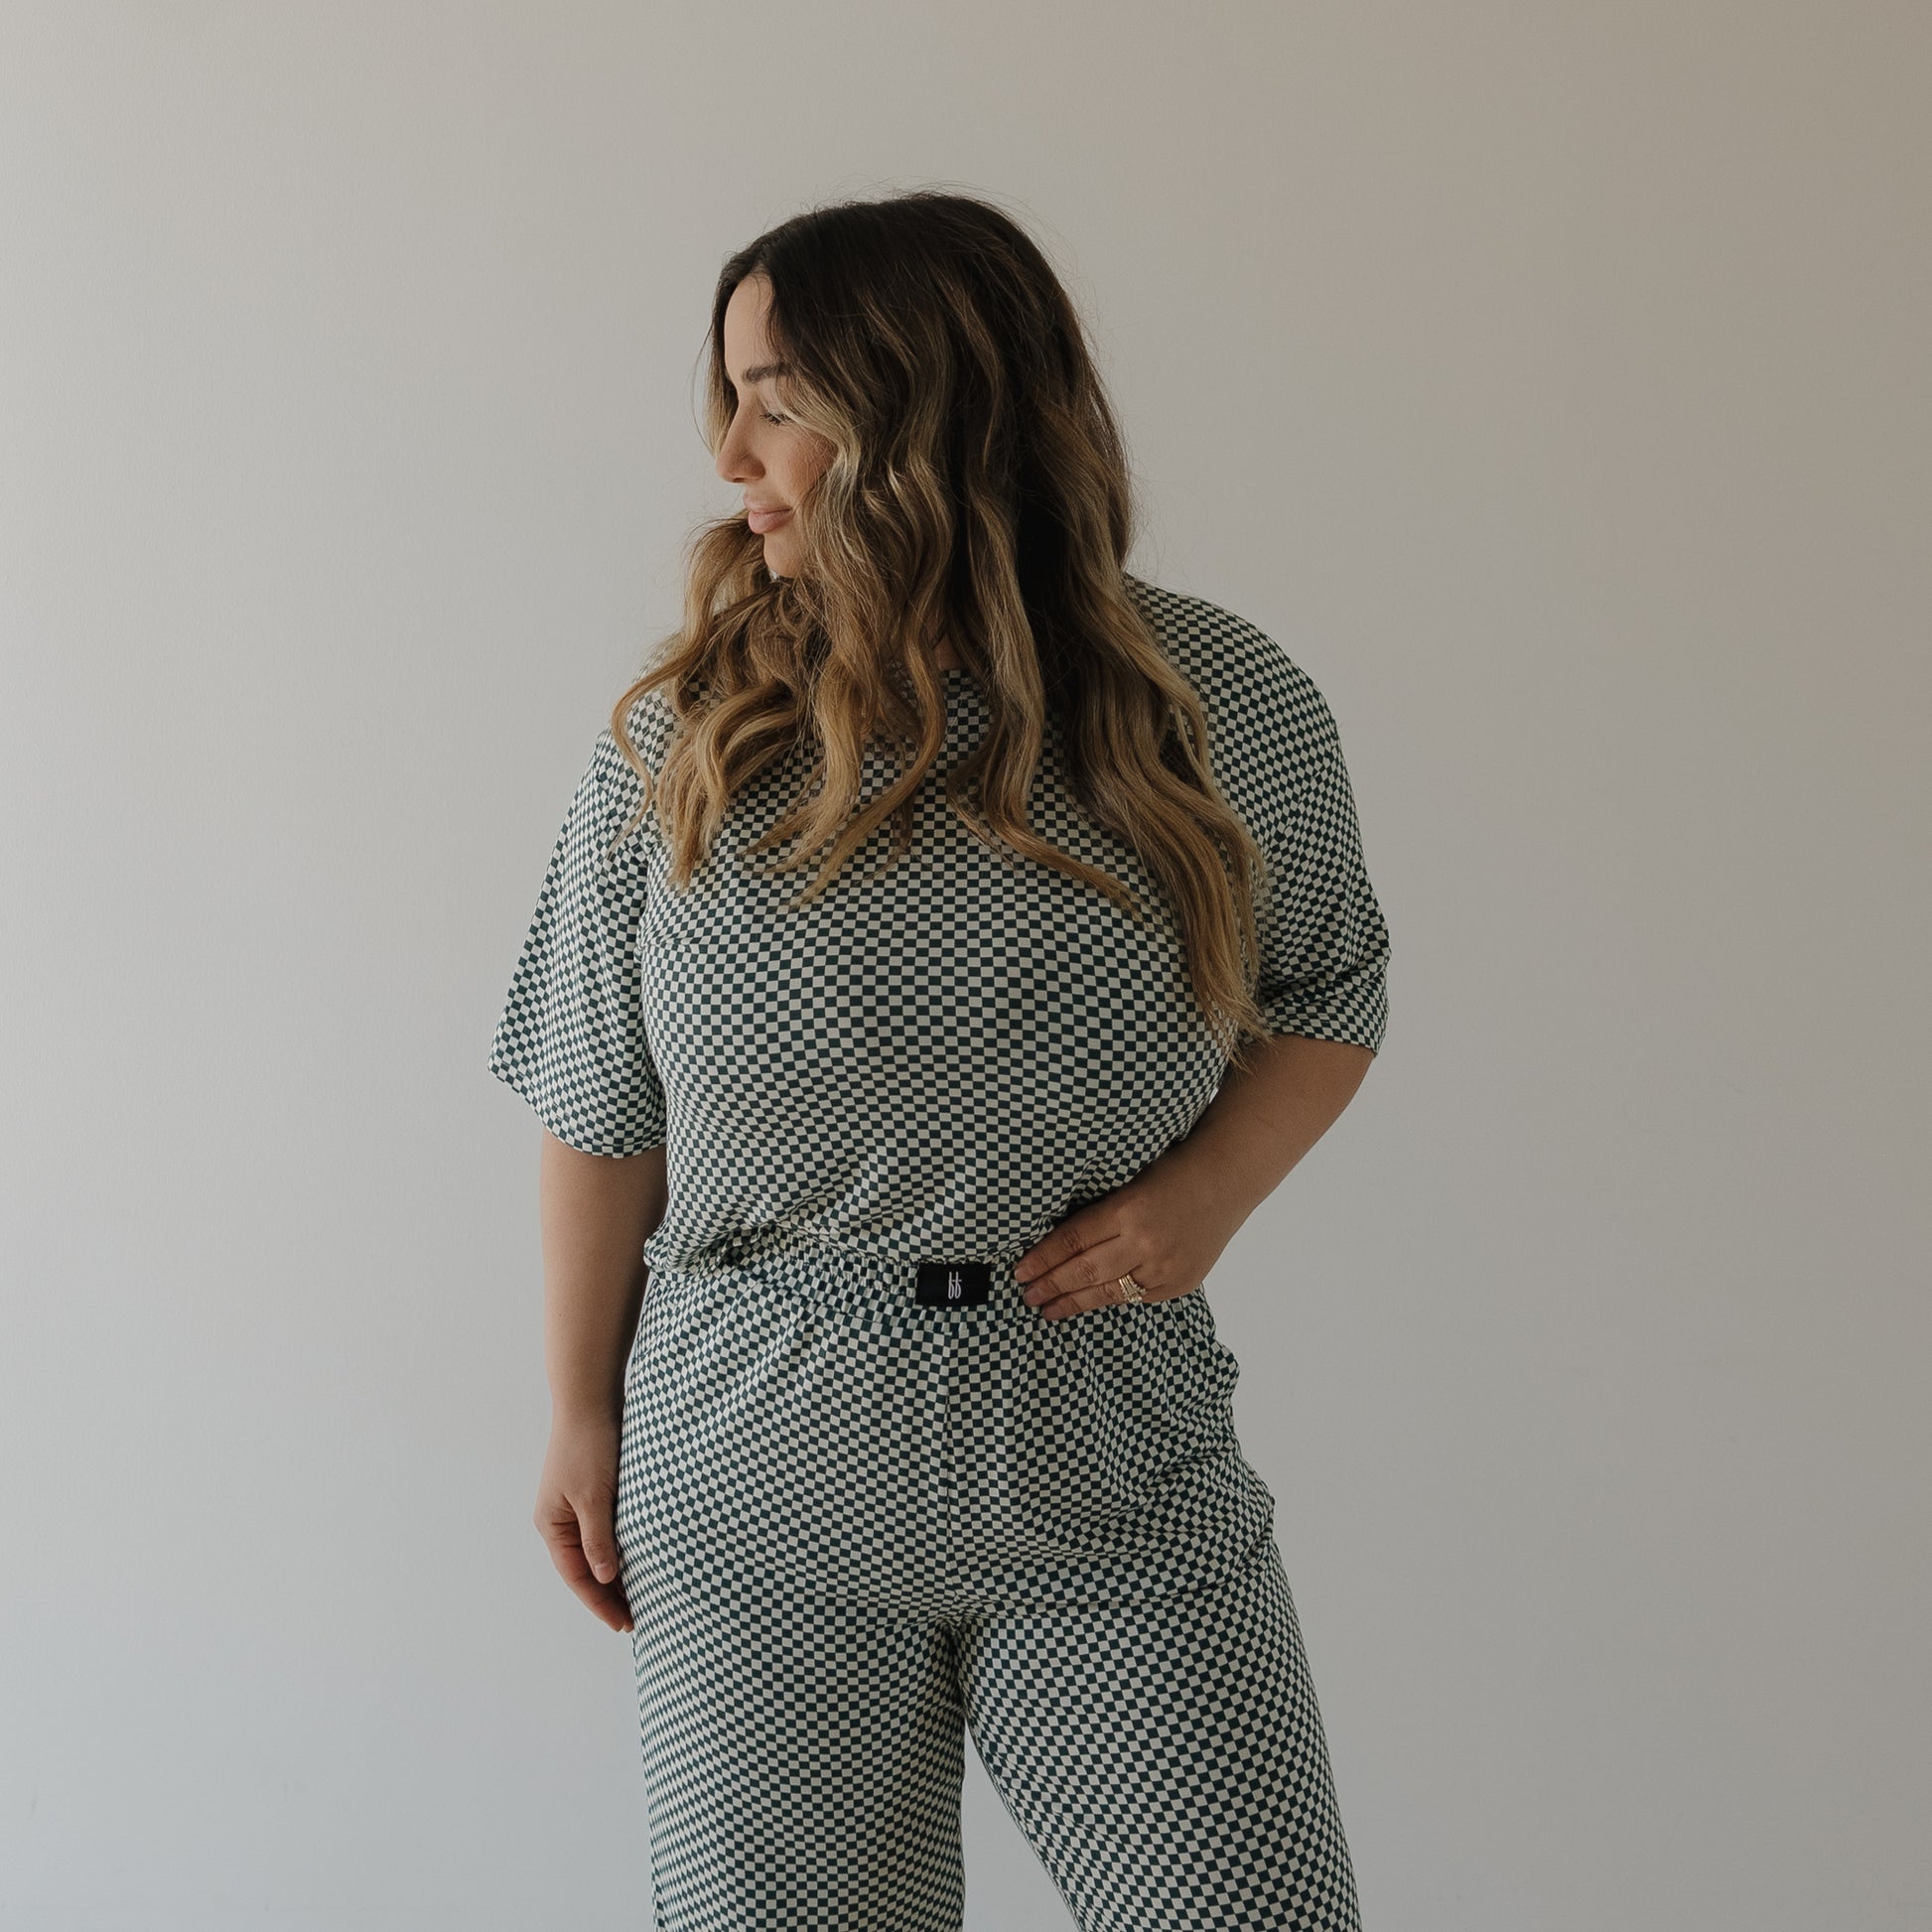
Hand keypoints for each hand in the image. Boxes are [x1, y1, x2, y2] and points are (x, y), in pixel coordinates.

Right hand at [534, 1415, 633, 1632]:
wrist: (590, 1400)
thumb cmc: (589, 1446)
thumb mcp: (594, 1497)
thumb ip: (598, 1539)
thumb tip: (605, 1578)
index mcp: (552, 1526)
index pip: (578, 1577)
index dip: (601, 1603)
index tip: (624, 1623)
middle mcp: (558, 1520)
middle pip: (584, 1569)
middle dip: (607, 1594)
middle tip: (636, 1618)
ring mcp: (573, 1507)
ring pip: (594, 1551)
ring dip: (614, 1573)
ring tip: (639, 1597)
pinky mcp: (590, 1492)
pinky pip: (603, 1532)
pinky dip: (617, 1549)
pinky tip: (636, 1558)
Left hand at [1013, 1149, 1247, 1321]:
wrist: (1226, 1180)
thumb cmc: (1172, 1171)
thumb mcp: (1128, 1183)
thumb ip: (1101, 1215)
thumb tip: (1059, 1243)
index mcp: (1127, 1209)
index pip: (1072, 1240)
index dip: (1043, 1258)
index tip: (1020, 1270)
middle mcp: (1144, 1243)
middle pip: (1085, 1271)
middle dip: (1051, 1285)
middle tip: (1027, 1296)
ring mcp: (1164, 1267)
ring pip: (1108, 1292)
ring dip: (1074, 1302)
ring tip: (1048, 1310)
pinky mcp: (1178, 1284)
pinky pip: (1136, 1298)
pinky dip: (1111, 1299)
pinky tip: (1090, 1302)